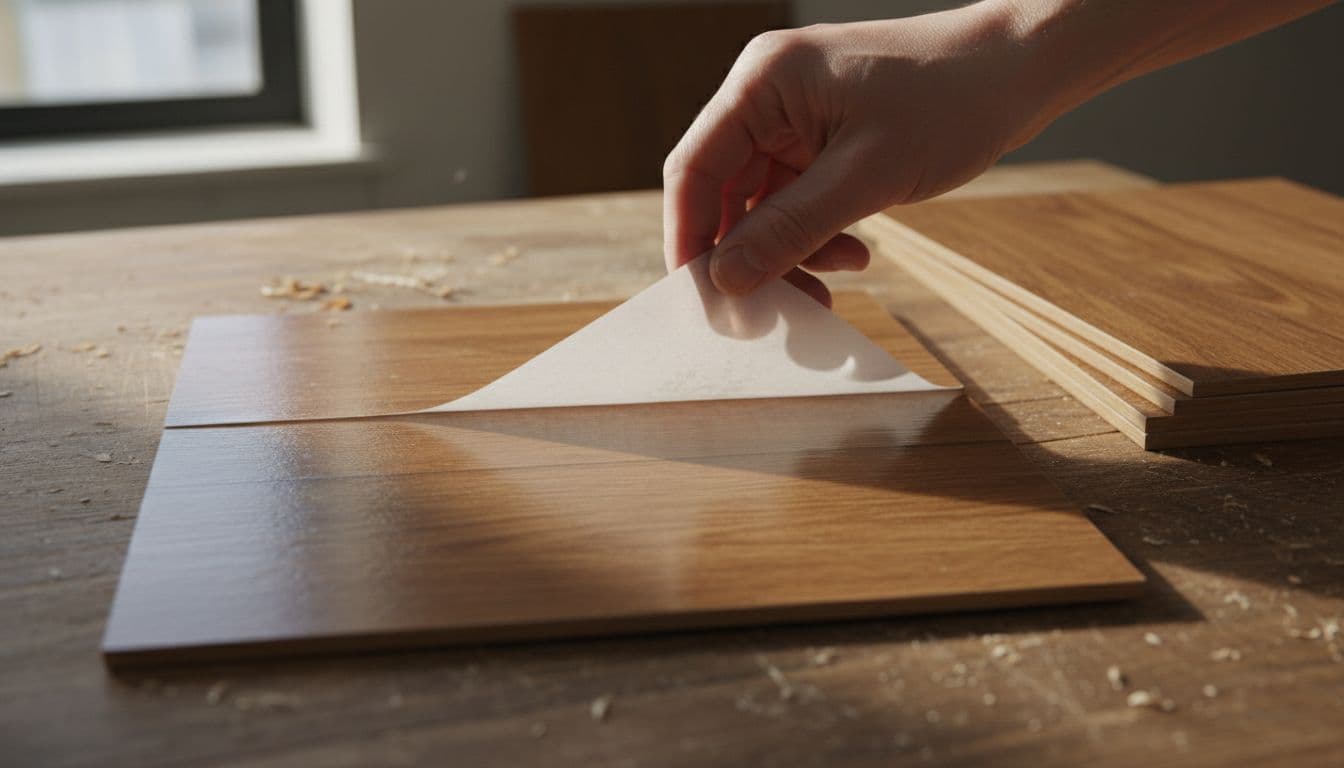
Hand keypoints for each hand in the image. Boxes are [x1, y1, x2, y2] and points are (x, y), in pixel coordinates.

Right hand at [662, 2, 1048, 305]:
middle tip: (774, 309)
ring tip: (834, 281)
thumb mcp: (867, 176)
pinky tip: (855, 255)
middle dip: (750, 254)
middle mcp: (769, 96)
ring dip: (790, 251)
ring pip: (763, 205)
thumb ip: (789, 229)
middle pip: (725, 192)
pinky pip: (798, 200)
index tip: (703, 300)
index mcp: (763, 83)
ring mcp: (797, 118)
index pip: (694, 168)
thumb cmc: (950, 101)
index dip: (689, 238)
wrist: (1021, 70)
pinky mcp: (825, 138)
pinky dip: (817, 235)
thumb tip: (725, 281)